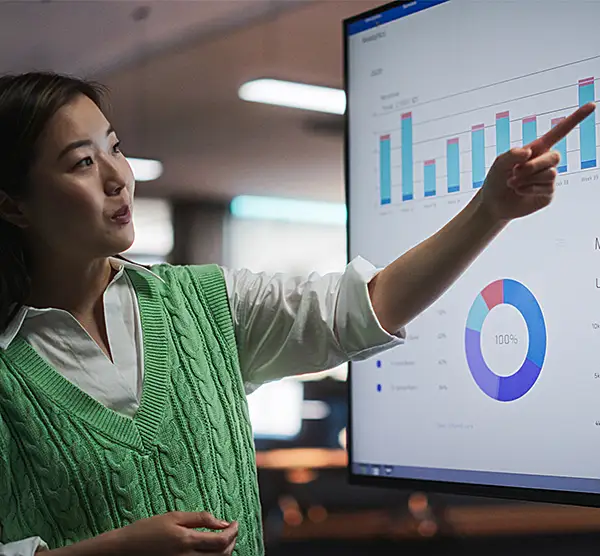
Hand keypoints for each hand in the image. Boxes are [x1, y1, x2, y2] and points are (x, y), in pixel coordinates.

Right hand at [107, 511, 237, 555]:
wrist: (124, 550)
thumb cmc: (147, 530)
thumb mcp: (174, 517)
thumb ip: (200, 519)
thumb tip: (222, 522)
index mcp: (186, 541)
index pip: (221, 541)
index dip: (233, 532)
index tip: (236, 523)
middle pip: (222, 555)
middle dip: (232, 542)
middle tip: (233, 530)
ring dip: (225, 552)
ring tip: (224, 539)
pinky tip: (211, 550)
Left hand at [479, 102, 595, 221]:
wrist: (494, 202)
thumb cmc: (496, 179)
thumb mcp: (498, 163)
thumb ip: (511, 155)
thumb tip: (529, 153)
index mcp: (537, 149)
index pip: (559, 132)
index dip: (575, 119)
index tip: (591, 105)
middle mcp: (546, 162)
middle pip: (554, 157)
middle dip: (532, 166)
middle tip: (514, 173)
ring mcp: (549, 178)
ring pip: (551, 174)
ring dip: (528, 179)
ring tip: (513, 183)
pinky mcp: (548, 193)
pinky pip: (546, 188)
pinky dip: (528, 189)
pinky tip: (519, 191)